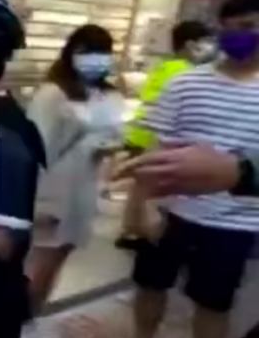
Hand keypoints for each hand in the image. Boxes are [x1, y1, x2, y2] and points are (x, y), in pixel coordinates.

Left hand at [114, 144, 239, 196]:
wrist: (226, 171)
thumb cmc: (208, 154)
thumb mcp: (189, 143)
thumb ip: (170, 143)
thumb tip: (154, 143)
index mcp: (170, 156)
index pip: (143, 160)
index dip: (128, 164)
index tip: (115, 167)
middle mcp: (168, 170)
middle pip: (141, 174)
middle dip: (125, 176)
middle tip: (111, 178)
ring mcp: (173, 183)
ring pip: (147, 186)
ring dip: (133, 186)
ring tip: (118, 187)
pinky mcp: (177, 192)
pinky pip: (158, 194)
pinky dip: (146, 193)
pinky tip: (137, 193)